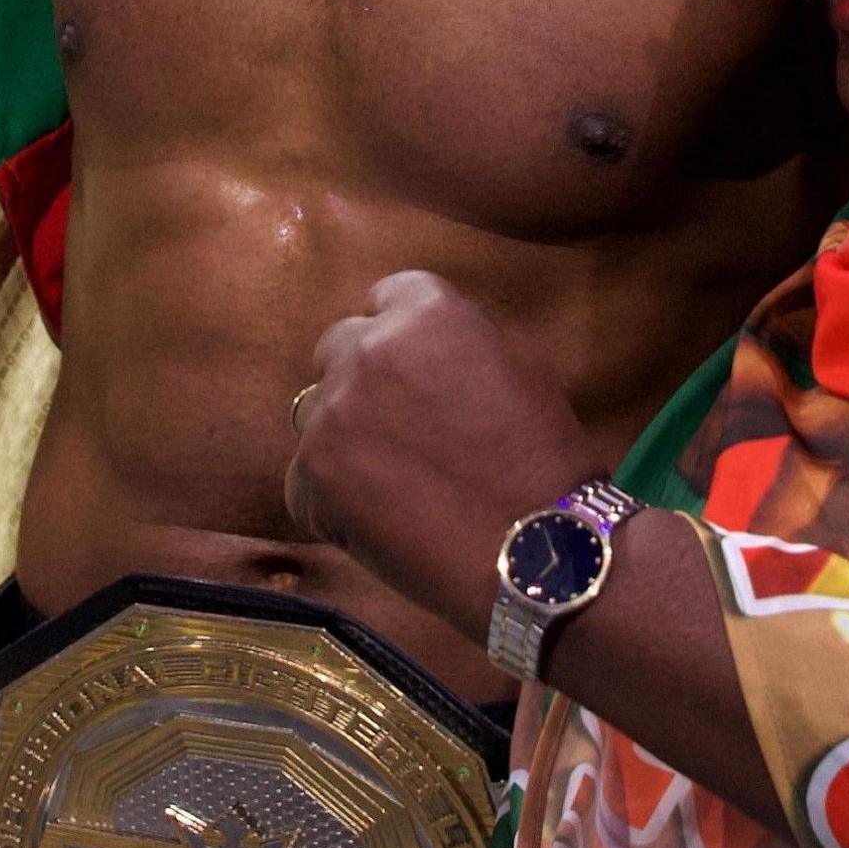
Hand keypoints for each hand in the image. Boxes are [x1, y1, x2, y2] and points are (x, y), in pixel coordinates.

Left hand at [287, 272, 594, 636]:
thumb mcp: (524, 370)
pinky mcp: (312, 476)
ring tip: (392, 483)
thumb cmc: (544, 463)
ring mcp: (333, 414)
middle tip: (400, 428)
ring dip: (344, 438)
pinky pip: (304, 480)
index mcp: (428, 315)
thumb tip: (431, 350)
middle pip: (339, 347)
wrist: (536, 552)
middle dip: (363, 379)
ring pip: (315, 413)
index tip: (411, 367)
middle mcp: (370, 351)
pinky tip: (379, 523)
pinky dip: (332, 500)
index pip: (388, 295)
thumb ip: (463, 344)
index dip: (399, 334)